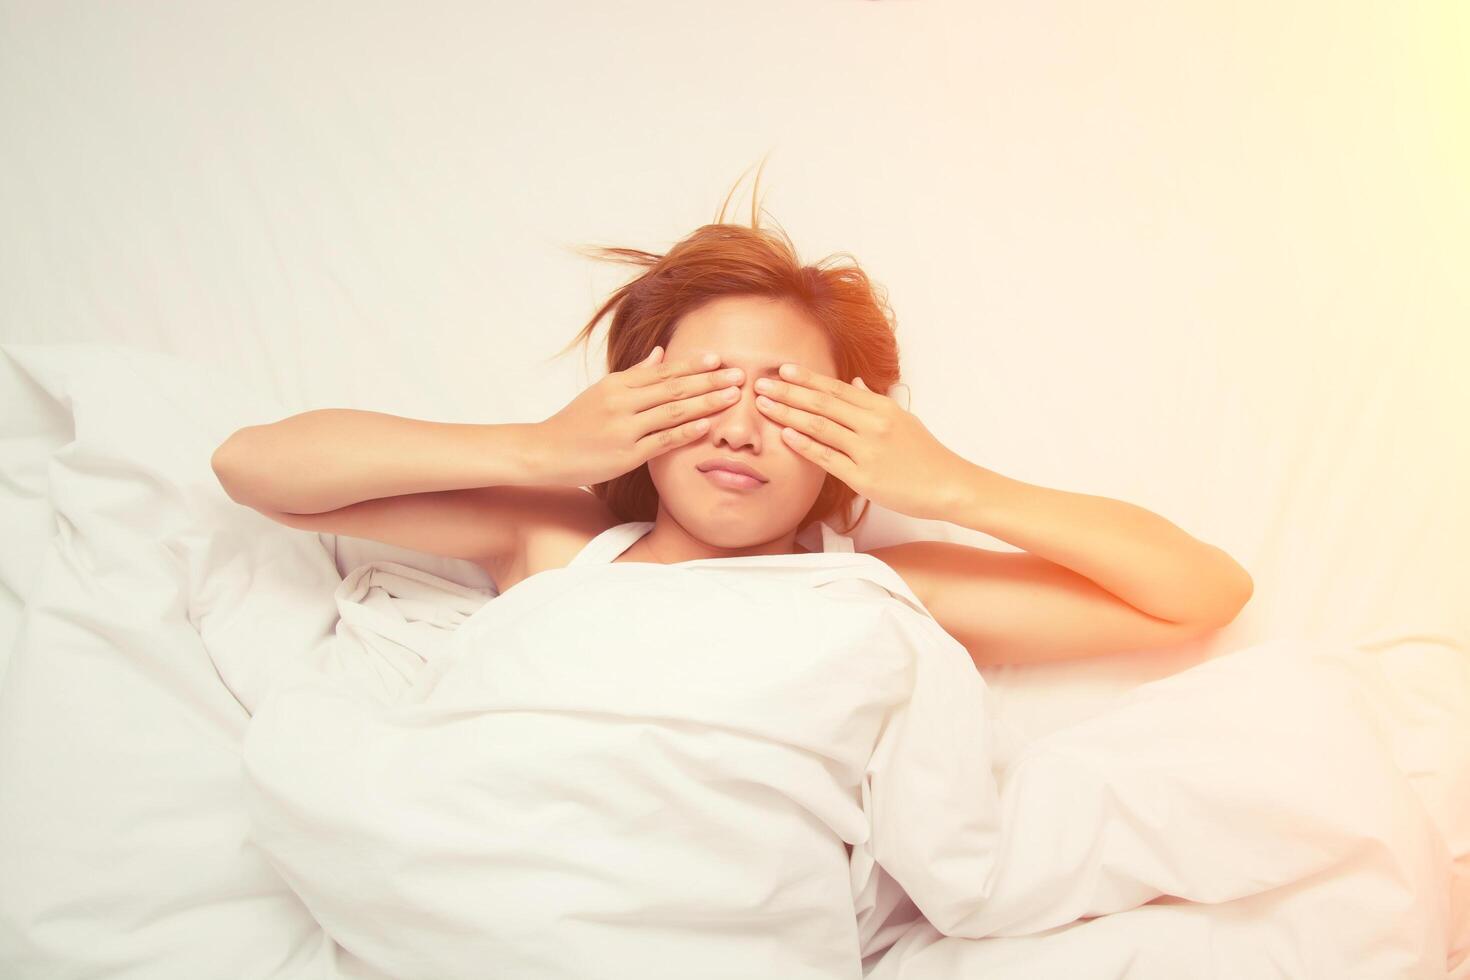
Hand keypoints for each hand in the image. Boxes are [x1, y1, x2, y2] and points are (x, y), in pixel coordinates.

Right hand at [535, 346, 744, 487]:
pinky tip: (708, 426)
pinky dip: (686, 432)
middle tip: (740, 374)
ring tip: (733, 396)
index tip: (719, 358)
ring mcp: (624, 429)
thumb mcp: (602, 391)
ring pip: (672, 412)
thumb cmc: (576, 422)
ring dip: (706, 403)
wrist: (544, 451)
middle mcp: (622, 403)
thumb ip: (635, 374)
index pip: (662, 371)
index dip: (692, 365)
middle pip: (673, 388)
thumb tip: (661, 352)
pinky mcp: (626, 455)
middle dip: (709, 380)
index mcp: (617, 385)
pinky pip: (662, 442)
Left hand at [752, 363, 967, 520]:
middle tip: (760, 383)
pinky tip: (786, 434)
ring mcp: (867, 450)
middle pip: (822, 402)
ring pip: (820, 426)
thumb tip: (854, 384)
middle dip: (788, 392)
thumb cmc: (925, 454)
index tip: (783, 369)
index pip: (836, 388)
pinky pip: (827, 458)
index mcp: (881, 408)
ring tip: (764, 405)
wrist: (947, 485)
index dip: (807, 378)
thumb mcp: (902, 419)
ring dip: (788, 414)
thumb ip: (873, 402)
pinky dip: (804, 444)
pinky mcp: (863, 477)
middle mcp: (873, 424)